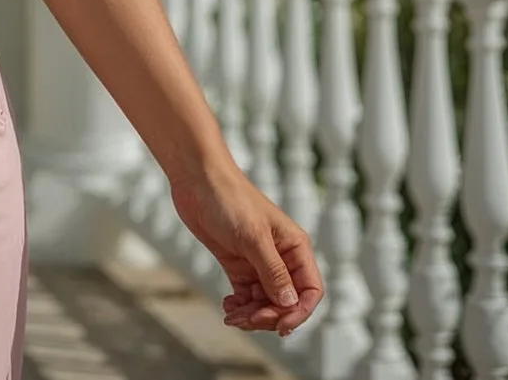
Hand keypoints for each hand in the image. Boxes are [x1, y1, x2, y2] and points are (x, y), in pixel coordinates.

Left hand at [170, 159, 323, 336]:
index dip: (299, 312)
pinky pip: (246, 295)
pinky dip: (240, 306)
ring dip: (252, 315)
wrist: (197, 180)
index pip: (310, 290)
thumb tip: (289, 304)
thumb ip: (272, 272)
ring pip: (265, 302)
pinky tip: (228, 307)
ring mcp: (258, 261)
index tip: (279, 326)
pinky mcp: (238, 263)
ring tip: (232, 316)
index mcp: (295, 248)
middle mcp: (281, 257)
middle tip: (246, 320)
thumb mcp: (253, 237)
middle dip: (269, 316)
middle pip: (286, 301)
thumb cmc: (230, 199)